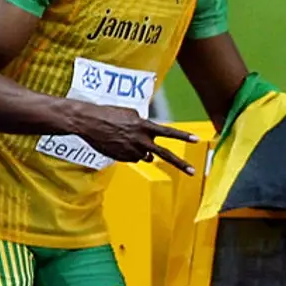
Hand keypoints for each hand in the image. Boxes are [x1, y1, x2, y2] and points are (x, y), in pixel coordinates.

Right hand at [67, 102, 198, 174]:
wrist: (88, 122)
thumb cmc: (108, 114)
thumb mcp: (129, 114)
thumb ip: (143, 124)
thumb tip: (149, 135)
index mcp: (144, 126)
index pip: (169, 132)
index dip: (184, 136)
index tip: (197, 140)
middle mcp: (141, 140)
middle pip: (165, 154)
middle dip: (180, 164)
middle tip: (193, 171)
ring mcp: (132, 151)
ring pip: (146, 157)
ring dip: (143, 151)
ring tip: (128, 140)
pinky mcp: (123, 158)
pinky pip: (133, 158)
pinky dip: (130, 153)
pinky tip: (118, 144)